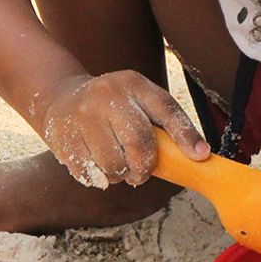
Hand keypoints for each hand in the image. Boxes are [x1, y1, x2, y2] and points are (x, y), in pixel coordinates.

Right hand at [35, 71, 208, 188]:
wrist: (60, 97)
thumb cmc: (113, 105)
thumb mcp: (137, 99)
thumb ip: (163, 122)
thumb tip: (199, 155)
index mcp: (133, 84)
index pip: (166, 109)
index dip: (186, 135)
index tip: (200, 156)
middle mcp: (107, 95)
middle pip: (139, 142)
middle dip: (145, 167)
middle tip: (141, 173)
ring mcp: (83, 116)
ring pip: (114, 164)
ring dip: (120, 175)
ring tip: (117, 165)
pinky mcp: (63, 138)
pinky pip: (90, 174)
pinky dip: (99, 178)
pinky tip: (96, 163)